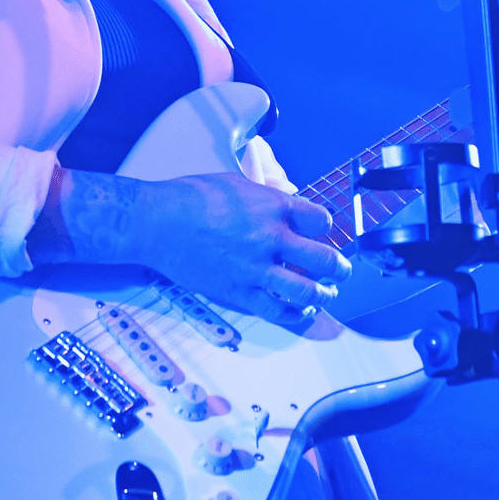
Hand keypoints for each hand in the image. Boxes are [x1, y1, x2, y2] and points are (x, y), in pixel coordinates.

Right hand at [28, 169, 350, 325]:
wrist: (158, 223)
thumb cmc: (192, 197)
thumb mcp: (238, 183)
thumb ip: (267, 197)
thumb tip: (286, 201)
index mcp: (274, 206)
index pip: (321, 221)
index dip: (325, 228)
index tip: (321, 233)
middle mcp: (272, 238)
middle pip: (325, 260)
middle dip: (338, 268)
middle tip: (340, 271)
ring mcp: (257, 269)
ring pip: (308, 291)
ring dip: (322, 296)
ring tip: (324, 296)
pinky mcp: (240, 293)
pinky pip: (279, 312)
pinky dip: (296, 316)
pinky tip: (300, 313)